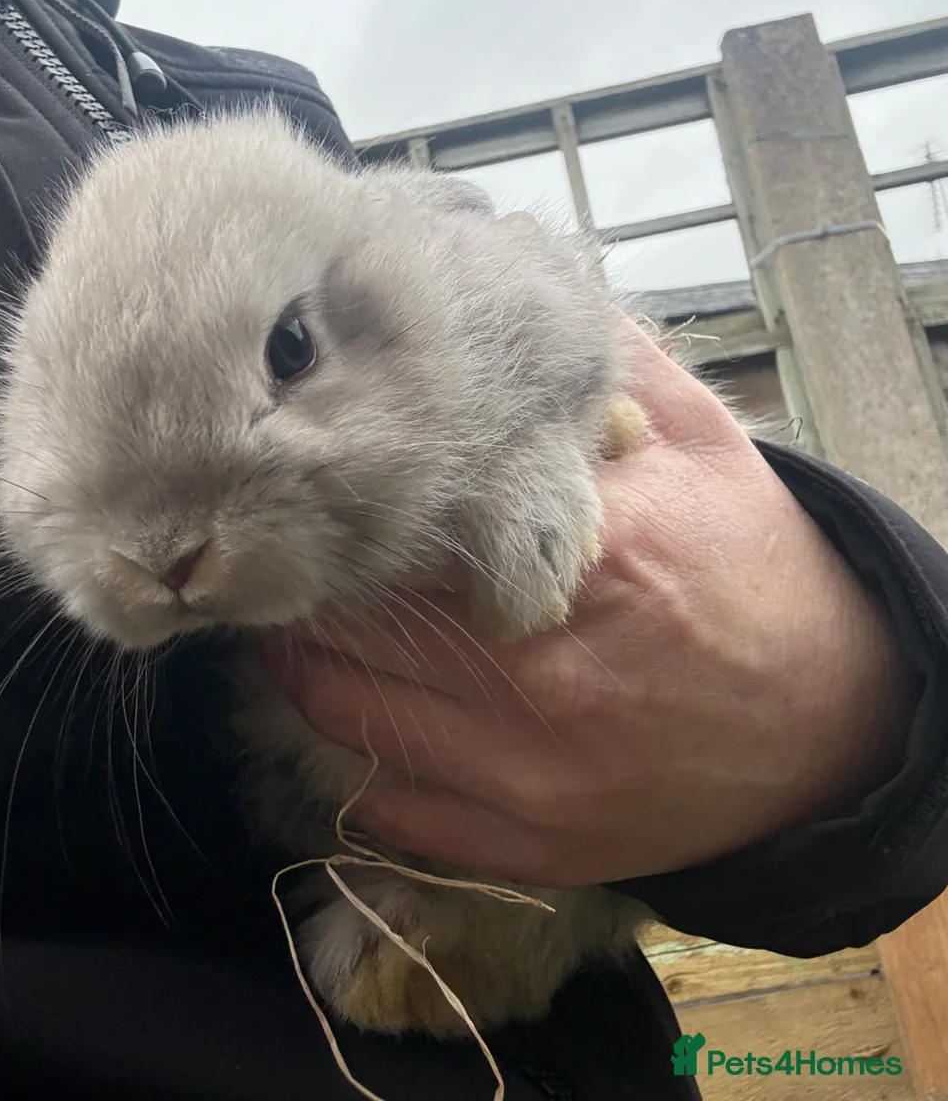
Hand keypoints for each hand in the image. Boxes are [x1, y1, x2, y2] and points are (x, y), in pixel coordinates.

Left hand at [261, 319, 907, 887]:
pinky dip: (353, 749)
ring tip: (301, 606)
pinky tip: (362, 698)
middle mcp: (545, 673)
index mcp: (589, 555)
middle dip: (305, 569)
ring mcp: (530, 774)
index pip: (404, 519)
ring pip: (342, 709)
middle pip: (351, 614)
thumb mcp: (702, 441)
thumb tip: (516, 273)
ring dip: (305, 654)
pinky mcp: (528, 844)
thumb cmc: (752, 566)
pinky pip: (386, 808)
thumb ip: (608, 363)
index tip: (310, 466)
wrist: (834, 720)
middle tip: (284, 531)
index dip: (342, 492)